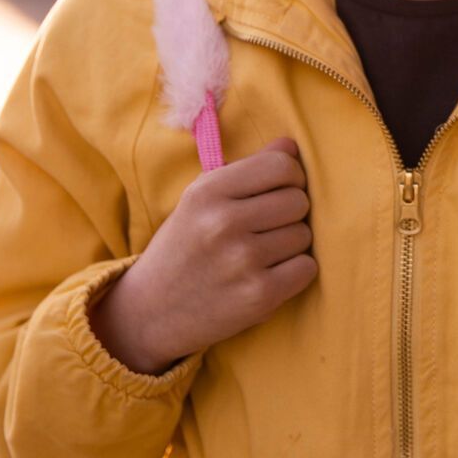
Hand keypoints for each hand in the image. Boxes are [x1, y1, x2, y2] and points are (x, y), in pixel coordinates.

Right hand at [90, 137, 315, 372]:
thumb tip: (291, 145)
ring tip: (261, 254)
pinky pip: (307, 268)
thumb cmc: (183, 248)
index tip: (278, 192)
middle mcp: (223, 222)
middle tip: (266, 229)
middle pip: (298, 201)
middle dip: (290, 214)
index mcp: (208, 191)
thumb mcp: (201, 200)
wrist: (150, 312)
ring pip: (304, 235)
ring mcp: (242, 260)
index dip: (290, 178)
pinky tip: (269, 275)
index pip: (281, 166)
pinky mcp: (259, 295)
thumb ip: (248, 170)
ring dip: (291, 245)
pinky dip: (295, 272)